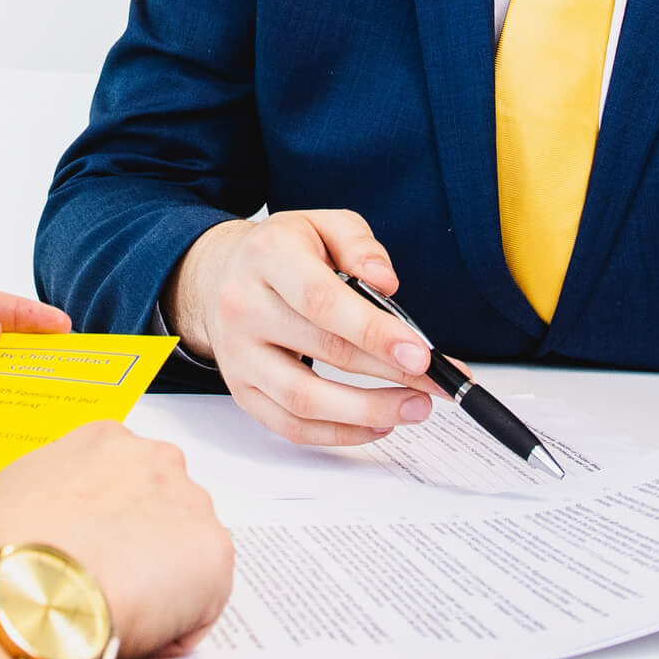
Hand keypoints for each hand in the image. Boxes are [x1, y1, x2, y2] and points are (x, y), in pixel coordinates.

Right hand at [0, 421, 233, 658]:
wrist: (26, 593)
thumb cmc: (2, 551)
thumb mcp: (12, 492)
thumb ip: (51, 490)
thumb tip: (50, 520)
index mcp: (105, 441)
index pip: (125, 476)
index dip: (111, 521)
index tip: (96, 548)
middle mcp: (155, 459)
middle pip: (163, 507)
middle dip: (142, 544)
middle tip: (105, 583)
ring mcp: (190, 504)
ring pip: (185, 552)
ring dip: (161, 582)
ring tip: (114, 612)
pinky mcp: (214, 554)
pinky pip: (203, 603)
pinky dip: (176, 627)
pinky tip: (133, 632)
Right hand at [164, 211, 442, 446]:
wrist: (221, 275)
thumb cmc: (284, 252)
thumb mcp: (322, 225)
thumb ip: (358, 244)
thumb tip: (385, 284)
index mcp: (268, 256)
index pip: (322, 300)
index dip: (373, 331)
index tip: (420, 353)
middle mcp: (244, 306)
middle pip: (324, 351)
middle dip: (390, 372)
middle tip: (437, 382)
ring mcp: (238, 354)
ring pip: (305, 400)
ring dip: (368, 411)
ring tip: (415, 407)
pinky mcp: (242, 390)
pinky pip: (291, 426)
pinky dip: (339, 433)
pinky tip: (377, 424)